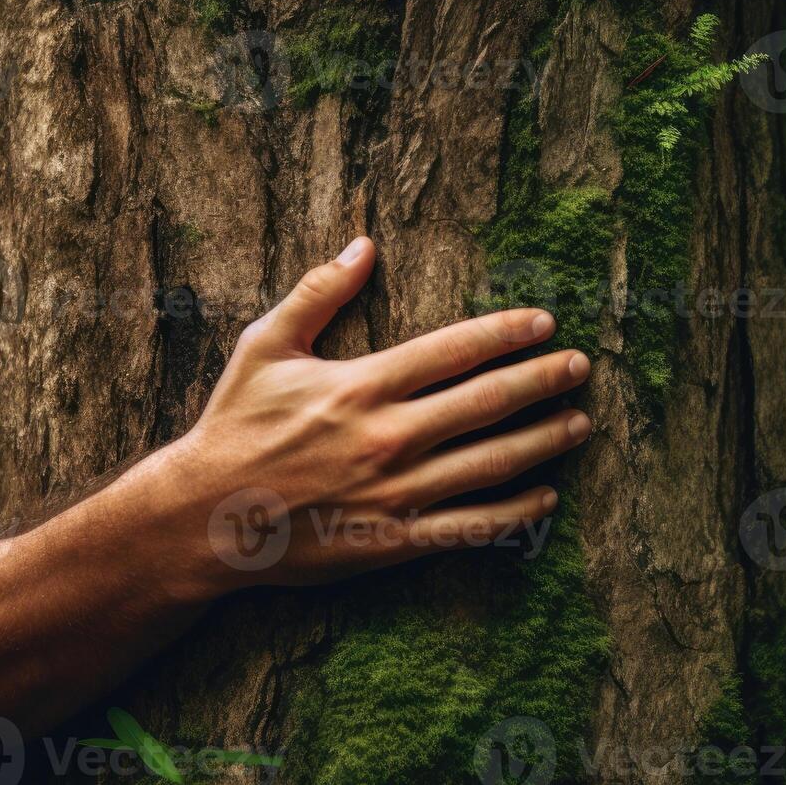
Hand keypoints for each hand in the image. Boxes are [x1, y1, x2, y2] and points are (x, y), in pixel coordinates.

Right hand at [169, 236, 592, 590]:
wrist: (205, 518)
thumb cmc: (234, 426)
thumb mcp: (264, 346)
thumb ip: (316, 292)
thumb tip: (362, 245)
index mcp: (362, 385)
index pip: (454, 350)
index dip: (506, 333)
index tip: (544, 323)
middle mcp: (389, 437)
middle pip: (487, 403)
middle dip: (543, 381)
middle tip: (580, 366)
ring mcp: (396, 493)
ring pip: (492, 464)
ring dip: (544, 441)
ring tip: (579, 423)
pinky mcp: (395, 539)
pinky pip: (470, 527)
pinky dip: (515, 514)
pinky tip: (545, 498)